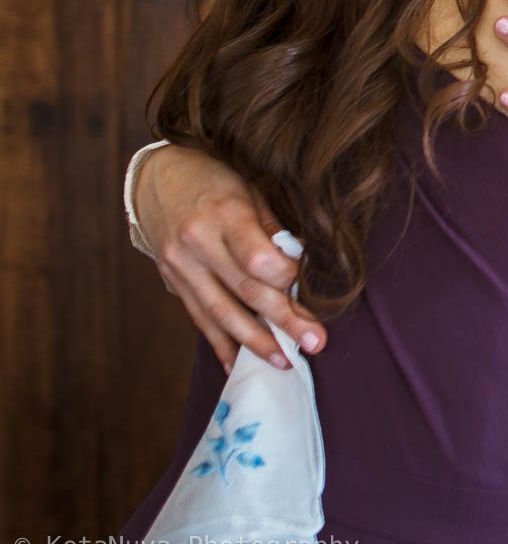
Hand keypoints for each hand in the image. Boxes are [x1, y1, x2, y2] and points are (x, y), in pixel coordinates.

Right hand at [138, 144, 327, 371]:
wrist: (157, 178)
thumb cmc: (215, 178)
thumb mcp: (250, 188)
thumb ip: (273, 227)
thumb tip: (303, 261)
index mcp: (224, 215)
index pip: (258, 260)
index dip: (288, 278)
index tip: (312, 289)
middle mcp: (198, 245)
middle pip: (245, 291)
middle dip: (283, 321)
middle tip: (314, 342)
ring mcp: (180, 267)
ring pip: (220, 313)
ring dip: (254, 342)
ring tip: (283, 362)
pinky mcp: (173, 282)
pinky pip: (198, 318)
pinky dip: (220, 343)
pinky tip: (237, 365)